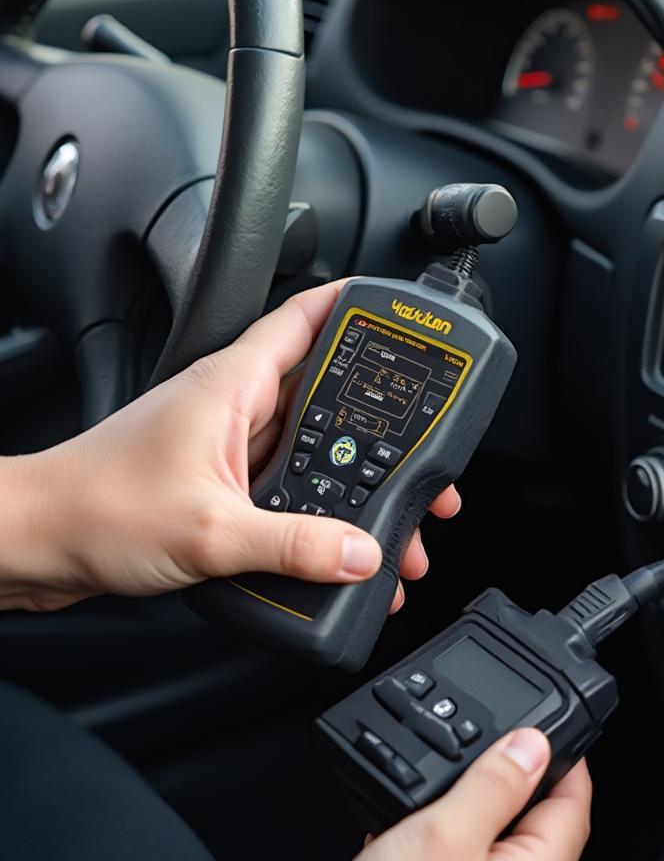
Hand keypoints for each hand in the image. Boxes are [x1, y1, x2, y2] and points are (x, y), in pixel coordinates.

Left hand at [0, 280, 459, 611]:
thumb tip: (361, 553)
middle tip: (427, 449)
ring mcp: (230, 444)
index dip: (359, 308)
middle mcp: (235, 405)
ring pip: (312, 445)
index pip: (308, 318)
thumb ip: (292, 545)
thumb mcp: (209, 531)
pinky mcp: (223, 481)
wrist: (35, 542)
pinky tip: (340, 539)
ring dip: (353, 474)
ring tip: (396, 511)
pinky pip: (289, 483)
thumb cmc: (96, 510)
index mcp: (233, 385)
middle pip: (326, 393)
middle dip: (382, 422)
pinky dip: (321, 505)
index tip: (404, 316)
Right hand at [334, 730, 591, 860]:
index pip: (573, 802)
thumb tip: (533, 743)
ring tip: (441, 776)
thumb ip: (493, 784)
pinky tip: (405, 831)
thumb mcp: (445, 836)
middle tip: (490, 737)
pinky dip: (439, 841)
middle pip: (535, 822)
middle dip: (513, 777)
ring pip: (491, 844)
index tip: (553, 720)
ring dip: (469, 807)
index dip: (566, 755)